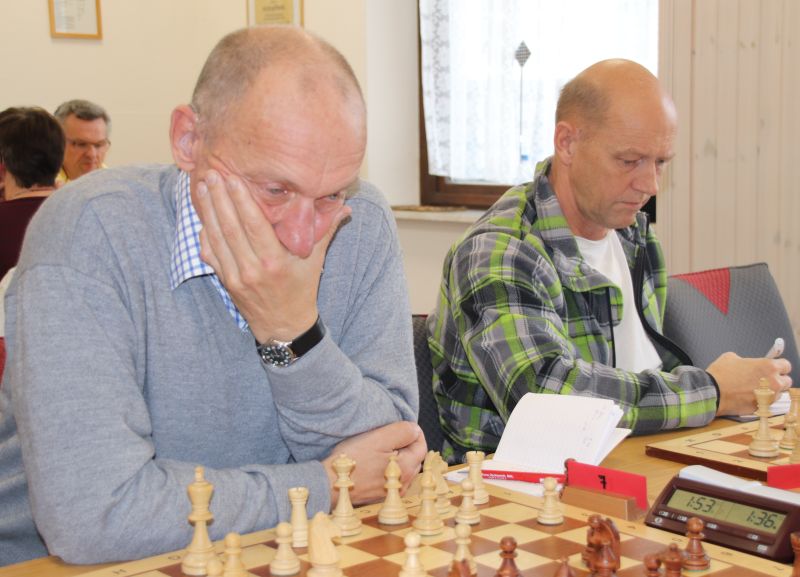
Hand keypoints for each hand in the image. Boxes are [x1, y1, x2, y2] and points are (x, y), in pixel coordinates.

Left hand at [194, 170, 350, 340]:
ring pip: (216, 238)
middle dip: (219, 198)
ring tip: (202, 186)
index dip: (242, 201)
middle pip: (231, 228)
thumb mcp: (316, 261)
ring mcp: (236, 277)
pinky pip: (210, 254)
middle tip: (212, 173)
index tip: (233, 178)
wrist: (284, 326)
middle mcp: (253, 269)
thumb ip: (327, 230)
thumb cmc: (302, 290)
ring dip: (208, 210)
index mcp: (275, 262)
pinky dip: (204, 233)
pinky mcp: (226, 282)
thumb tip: (345, 207)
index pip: (254, 226)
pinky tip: (203, 214)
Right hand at [322, 421, 426, 506]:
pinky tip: (374, 464)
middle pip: (414, 458)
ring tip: (380, 449)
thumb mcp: (379, 438)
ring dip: (398, 457)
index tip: (402, 425)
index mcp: (406, 468)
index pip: (422, 446)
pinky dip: (388, 468)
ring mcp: (391, 492)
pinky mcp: (381, 496)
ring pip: (404, 469)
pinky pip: (392, 478)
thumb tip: (415, 429)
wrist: (330, 484)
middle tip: (389, 436)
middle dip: (407, 444)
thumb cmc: (353, 460)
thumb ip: (402, 432)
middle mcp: (403, 484)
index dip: (414, 432)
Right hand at [706, 352, 791, 415]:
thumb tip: (746, 364)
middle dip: (778, 380)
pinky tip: (749, 397)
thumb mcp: (731, 358)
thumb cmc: (720, 374)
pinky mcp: (761, 408)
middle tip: (766, 380)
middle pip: (786, 381)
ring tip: (755, 390)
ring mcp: (768, 397)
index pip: (786, 366)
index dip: (779, 366)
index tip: (774, 368)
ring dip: (770, 392)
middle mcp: (773, 382)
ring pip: (778, 394)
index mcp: (768, 366)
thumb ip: (745, 360)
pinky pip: (766, 404)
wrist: (712, 392)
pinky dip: (761, 401)